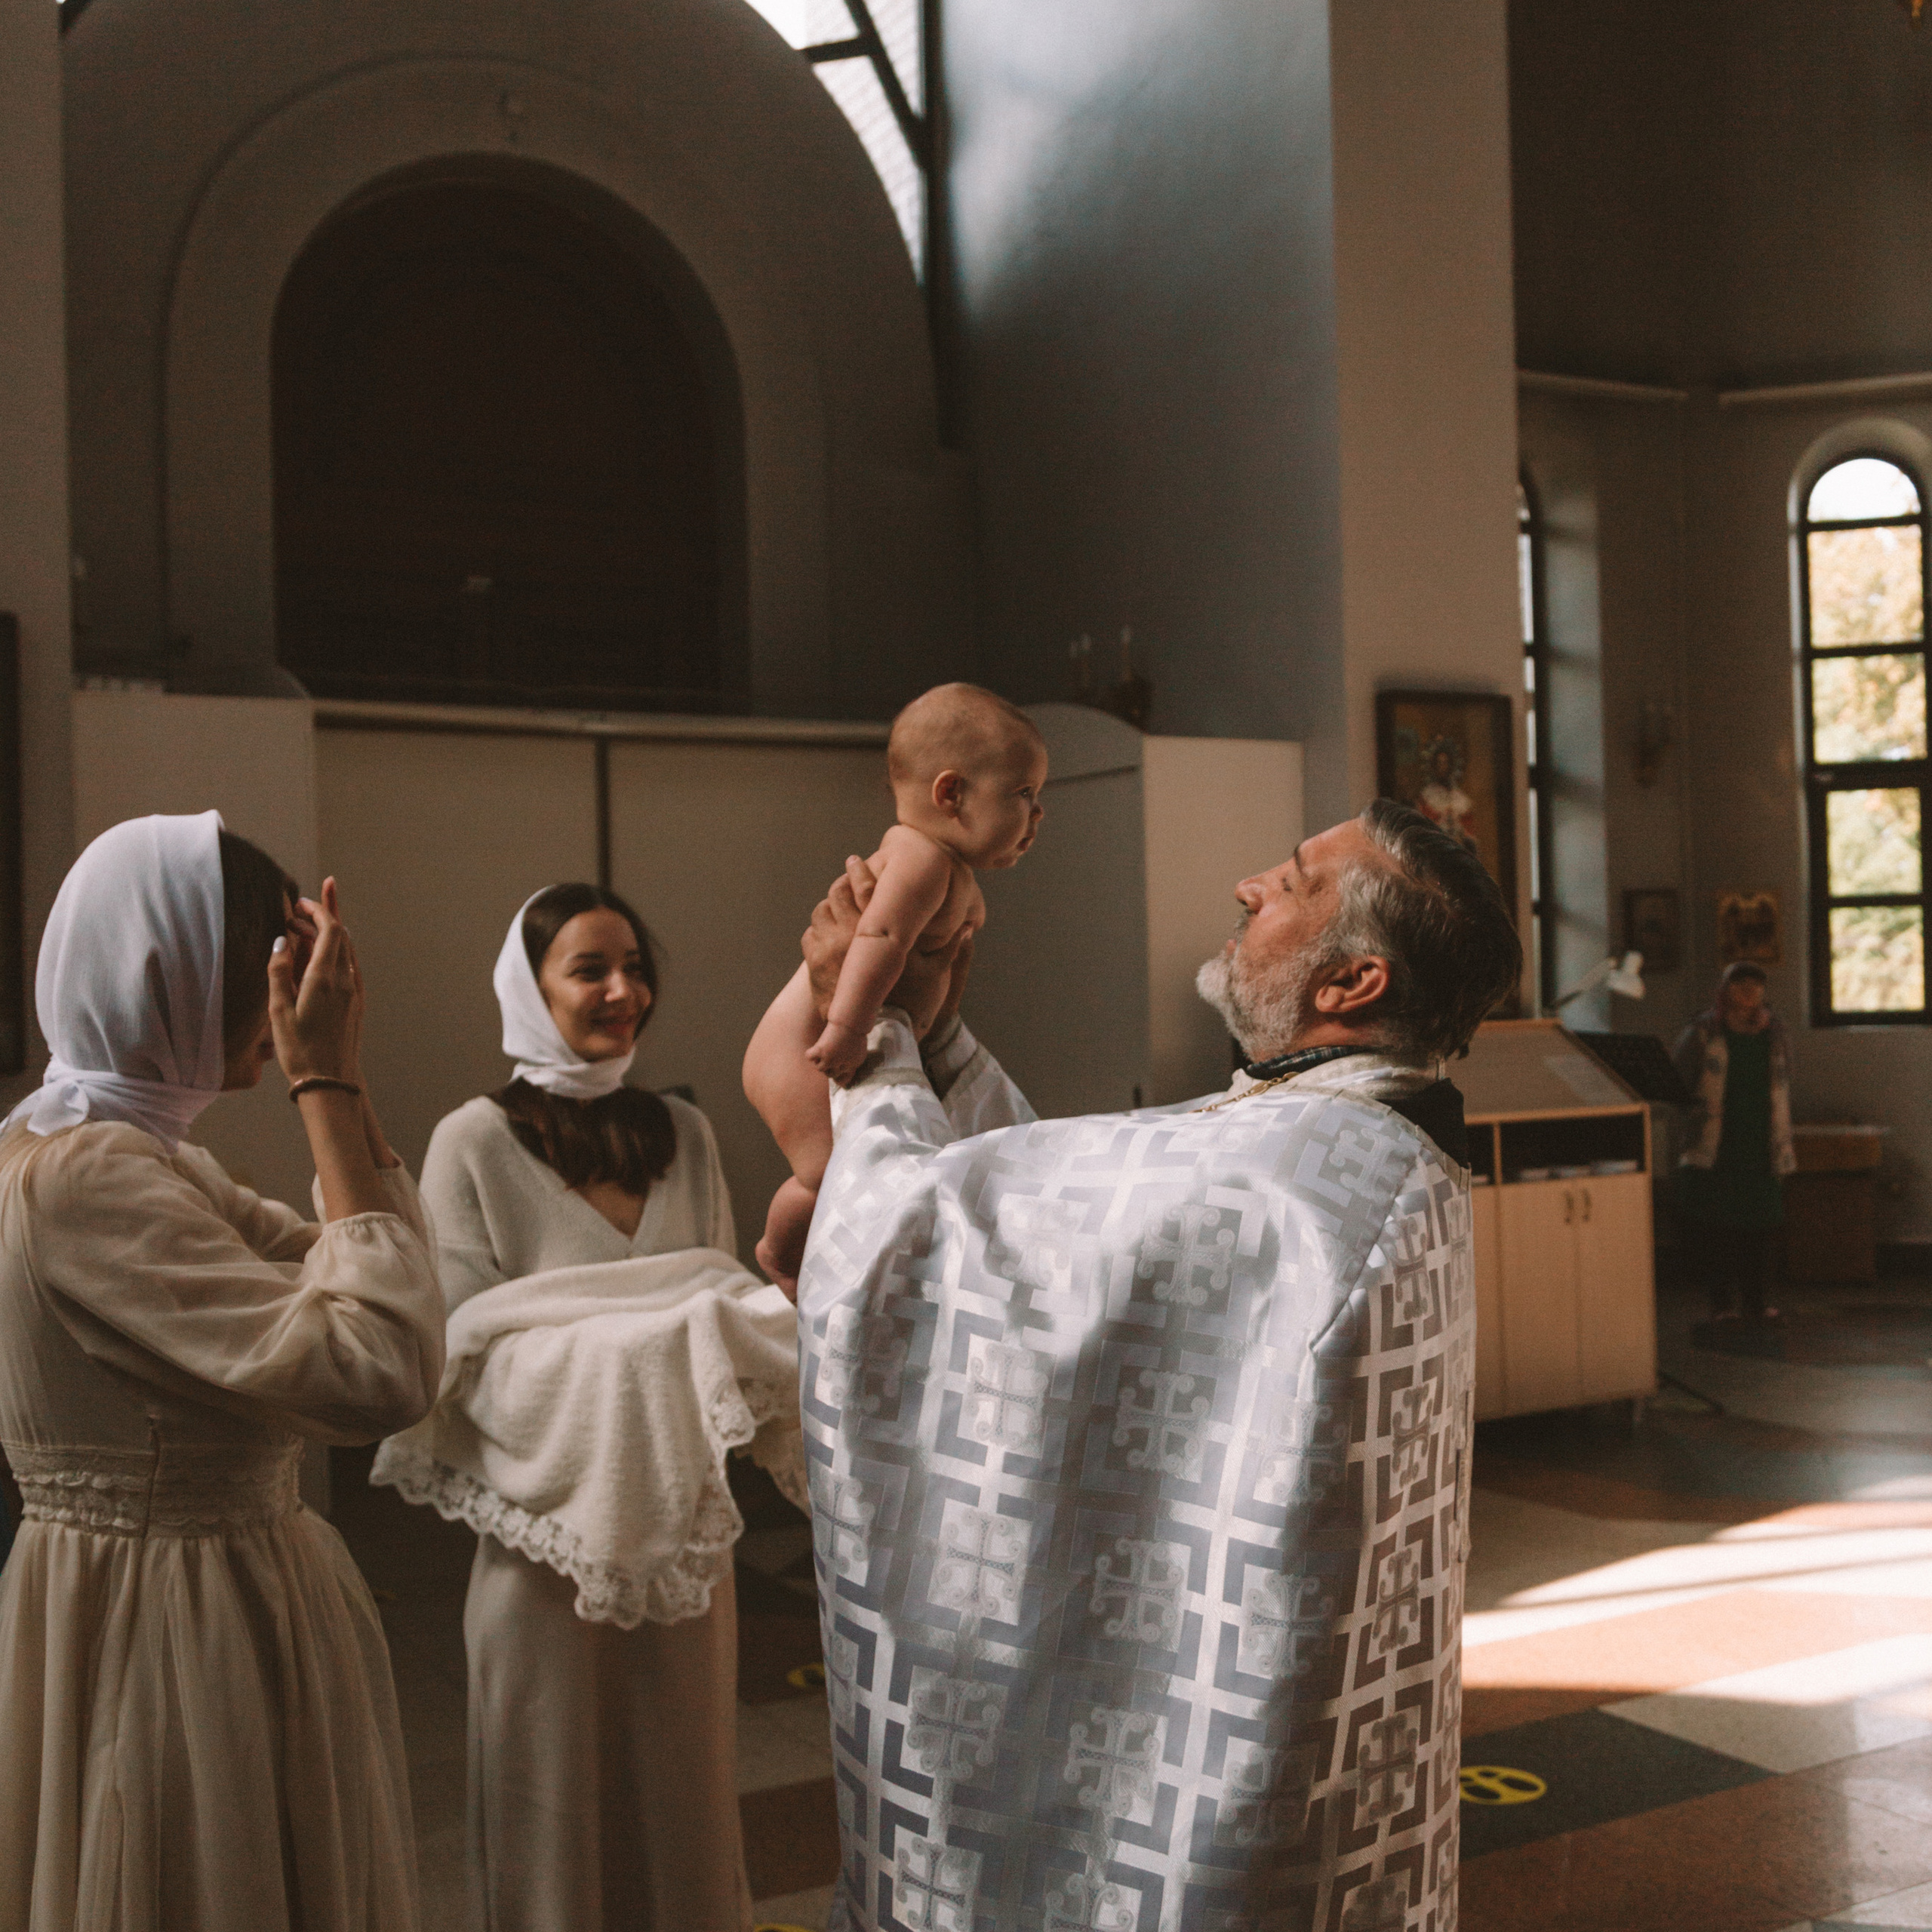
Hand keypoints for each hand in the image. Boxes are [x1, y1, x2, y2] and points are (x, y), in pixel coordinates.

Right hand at [268, 876, 364, 1085]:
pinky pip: (347, 967)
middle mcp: (346, 981)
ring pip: (345, 951)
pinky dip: (333, 954)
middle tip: (297, 910)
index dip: (319, 910)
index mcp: (326, 978)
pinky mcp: (356, 1002)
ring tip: (302, 930)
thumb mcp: (279, 1010)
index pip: (331, 930)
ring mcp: (354, 991)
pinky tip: (316, 957)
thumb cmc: (300, 1050)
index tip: (300, 902)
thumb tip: (281, 942)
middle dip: (323, 916)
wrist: (331, 1081)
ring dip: (327, 935)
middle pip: (341, 935)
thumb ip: (279, 972)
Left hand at [801, 856, 965, 1040]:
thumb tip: (968, 925)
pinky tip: (829, 934)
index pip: (867, 891)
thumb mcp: (938, 974)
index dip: (861, 872)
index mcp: (883, 935)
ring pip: (820, 913)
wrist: (878, 1039)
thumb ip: (951, 947)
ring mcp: (830, 953)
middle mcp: (852, 938)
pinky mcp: (815, 968)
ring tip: (838, 907)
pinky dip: (818, 931)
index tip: (856, 861)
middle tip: (846, 881)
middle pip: (837, 895)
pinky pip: (809, 936)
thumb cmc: (912, 1007)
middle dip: (842, 886)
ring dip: (829, 907)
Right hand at [807, 1020, 869, 1085]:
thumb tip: (846, 1074)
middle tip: (827, 1055)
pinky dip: (810, 1053)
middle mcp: (841, 1066)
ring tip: (821, 1052)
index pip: (843, 1080)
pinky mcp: (821, 1051)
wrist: (852, 1022)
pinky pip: (810, 1057)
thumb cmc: (857, 1031)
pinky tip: (815, 1048)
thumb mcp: (860, 1050)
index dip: (838, 1078)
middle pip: (830, 1075)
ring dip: (819, 1061)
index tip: (834, 1072)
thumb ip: (854, 1061)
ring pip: (819, 1068)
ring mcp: (830, 1059)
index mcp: (853, 1065)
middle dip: (828, 1067)